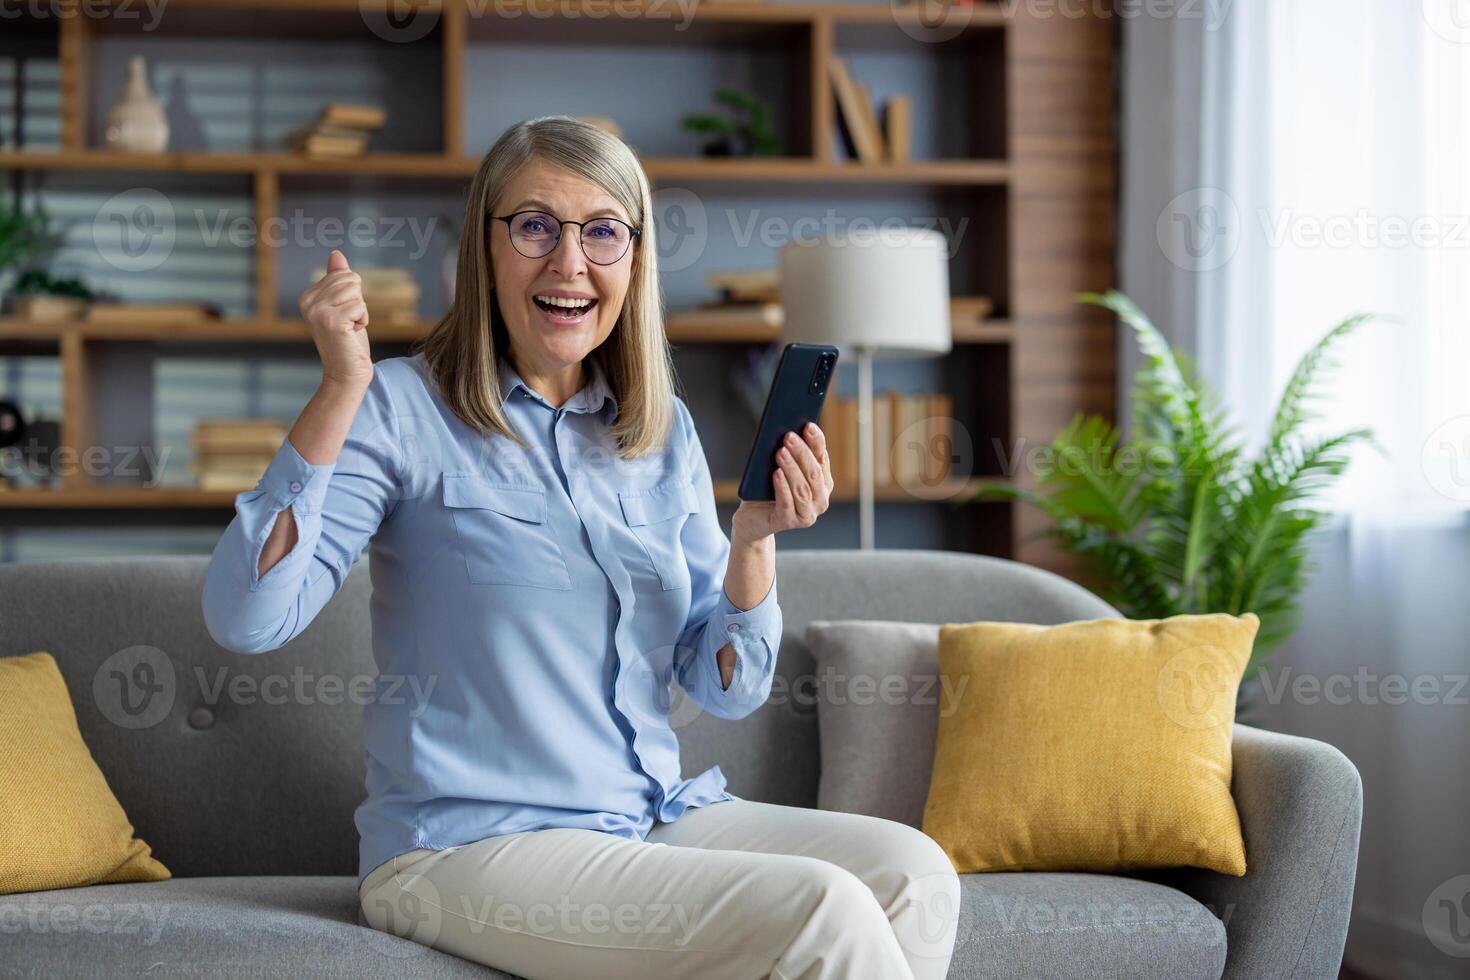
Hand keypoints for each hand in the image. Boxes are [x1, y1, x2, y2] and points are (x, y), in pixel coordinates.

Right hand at [299, 249, 372, 389]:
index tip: (344, 316)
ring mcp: (317, 312)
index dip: (353, 295)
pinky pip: (360, 306)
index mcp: (307, 296)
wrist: (346, 373)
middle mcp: (307, 302)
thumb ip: (338, 280)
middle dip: (358, 302)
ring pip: (356, 292)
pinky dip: (363, 320)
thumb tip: (336, 254)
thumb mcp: (344, 305)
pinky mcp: (331, 321)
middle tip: (349, 323)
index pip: (343, 274)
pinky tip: (352, 334)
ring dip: (361, 311)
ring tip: (350, 328)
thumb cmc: (348, 340)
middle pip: (351, 280)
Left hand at [731, 422, 832, 542]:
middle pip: (813, 473)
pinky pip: (787, 503)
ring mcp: (807, 514)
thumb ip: (787, 453)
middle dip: (802, 453)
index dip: (816, 442)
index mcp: (823, 483)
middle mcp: (820, 500)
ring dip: (791, 468)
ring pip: (802, 489)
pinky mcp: (789, 523)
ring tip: (780, 452)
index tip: (808, 425)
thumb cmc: (767, 489)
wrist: (753, 518)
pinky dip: (782, 487)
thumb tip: (785, 432)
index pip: (822, 458)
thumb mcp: (778, 468)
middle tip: (789, 436)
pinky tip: (776, 473)